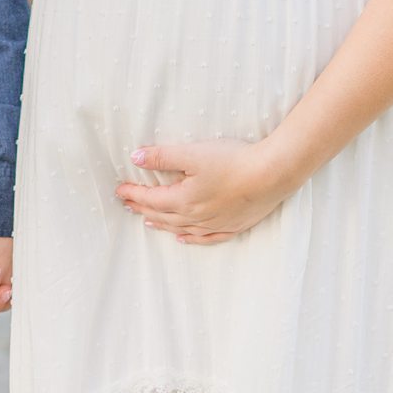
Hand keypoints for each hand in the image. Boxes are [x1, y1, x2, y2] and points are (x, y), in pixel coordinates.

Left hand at [116, 139, 299, 244]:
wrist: (272, 175)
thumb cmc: (233, 161)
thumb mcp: (193, 154)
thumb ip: (163, 156)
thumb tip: (135, 157)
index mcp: (183, 200)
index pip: (151, 198)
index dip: (134, 193)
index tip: (119, 190)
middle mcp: (196, 217)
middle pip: (162, 215)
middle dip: (143, 208)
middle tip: (128, 204)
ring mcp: (214, 224)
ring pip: (180, 228)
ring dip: (162, 224)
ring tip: (148, 221)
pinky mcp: (232, 226)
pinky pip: (205, 238)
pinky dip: (191, 239)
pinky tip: (183, 238)